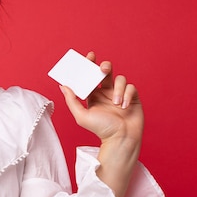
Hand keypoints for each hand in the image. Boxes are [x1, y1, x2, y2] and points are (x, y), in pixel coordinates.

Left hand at [59, 51, 143, 196]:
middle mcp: (107, 92)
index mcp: (94, 95)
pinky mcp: (133, 97)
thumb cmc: (101, 130)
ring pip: (120, 79)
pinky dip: (128, 95)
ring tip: (116, 104)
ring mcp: (120, 94)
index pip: (90, 76)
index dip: (90, 65)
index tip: (89, 56)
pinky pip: (132, 88)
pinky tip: (124, 106)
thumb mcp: (82, 116)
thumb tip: (63, 86)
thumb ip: (72, 101)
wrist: (121, 139)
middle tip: (103, 69)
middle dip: (105, 66)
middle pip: (106, 72)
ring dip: (118, 89)